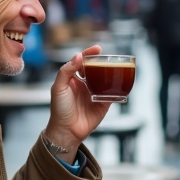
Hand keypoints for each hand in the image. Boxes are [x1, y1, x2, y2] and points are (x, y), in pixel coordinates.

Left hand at [44, 46, 108, 160]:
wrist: (67, 130)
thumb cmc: (59, 110)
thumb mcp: (58, 87)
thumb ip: (66, 71)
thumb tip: (78, 56)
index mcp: (73, 78)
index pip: (82, 62)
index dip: (89, 54)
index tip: (97, 49)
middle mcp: (85, 84)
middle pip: (96, 68)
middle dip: (103, 61)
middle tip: (109, 57)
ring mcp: (95, 93)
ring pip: (106, 79)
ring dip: (111, 73)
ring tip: (117, 67)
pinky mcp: (104, 103)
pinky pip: (113, 93)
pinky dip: (118, 88)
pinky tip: (121, 82)